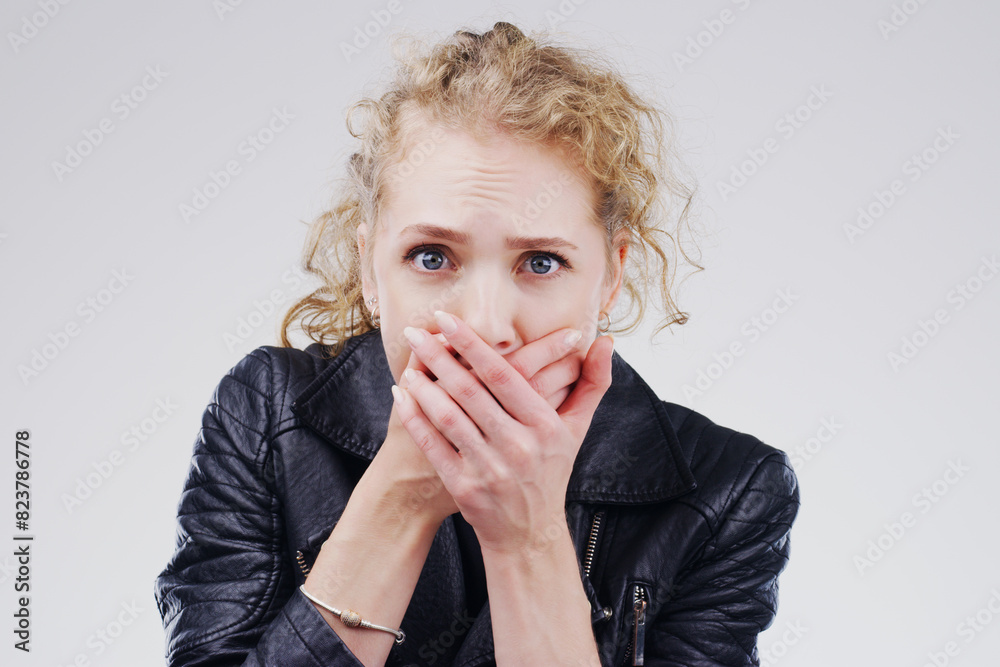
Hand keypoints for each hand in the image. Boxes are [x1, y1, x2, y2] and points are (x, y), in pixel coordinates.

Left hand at [374, 327, 591, 524]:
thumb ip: (593, 383)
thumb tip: (607, 342)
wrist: (529, 533)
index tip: (448, 320)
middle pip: (470, 391)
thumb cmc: (551, 472)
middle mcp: (518, 446)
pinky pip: (433, 445)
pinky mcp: (464, 487)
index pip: (504, 375)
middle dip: (439, 358)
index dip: (473, 345)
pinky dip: (415, 419)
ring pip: (448, 417)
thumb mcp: (576, 429)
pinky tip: (402, 397)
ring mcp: (490, 468)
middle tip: (415, 333)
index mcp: (544, 426)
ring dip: (424, 387)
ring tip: (409, 363)